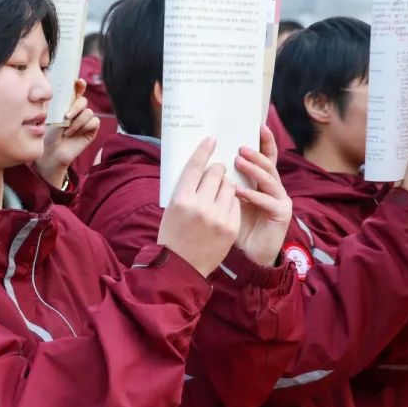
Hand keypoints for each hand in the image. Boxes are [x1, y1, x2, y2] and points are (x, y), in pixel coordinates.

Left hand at [35, 79, 99, 187]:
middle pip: (83, 100)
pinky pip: (94, 122)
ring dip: (77, 121)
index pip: (76, 90)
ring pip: (88, 112)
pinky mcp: (91, 130)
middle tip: (66, 116)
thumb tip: (63, 93)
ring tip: (66, 131)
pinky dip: (84, 127)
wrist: (50, 152)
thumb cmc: (47, 134)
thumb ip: (58, 104)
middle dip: (75, 107)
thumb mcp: (50, 116)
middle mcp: (77, 110)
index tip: (78, 82)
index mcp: (67, 104)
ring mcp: (85, 120)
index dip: (79, 85)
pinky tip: (74, 134)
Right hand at [158, 137, 241, 276]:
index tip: (212, 139)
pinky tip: (222, 209)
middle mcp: (200, 206)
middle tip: (215, 172)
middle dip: (217, 170)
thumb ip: (186, 188)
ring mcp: (218, 217)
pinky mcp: (231, 227)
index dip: (204, 150)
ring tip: (217, 194)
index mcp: (180, 199)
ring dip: (225, 185)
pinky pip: (235, 203)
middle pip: (216, 173)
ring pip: (229, 186)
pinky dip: (230, 202)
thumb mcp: (172, 208)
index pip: (195, 167)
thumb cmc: (173, 233)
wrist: (181, 267)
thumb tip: (201, 168)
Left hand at [233, 125, 292, 266]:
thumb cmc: (235, 226)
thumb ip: (224, 183)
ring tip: (239, 161)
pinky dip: (254, 195)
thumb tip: (207, 162)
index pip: (265, 158)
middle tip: (241, 146)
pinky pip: (268, 201)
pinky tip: (240, 192)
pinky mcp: (281, 214)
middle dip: (256, 153)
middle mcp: (274, 188)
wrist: (248, 255)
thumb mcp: (227, 200)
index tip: (258, 126)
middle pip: (269, 164)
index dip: (265, 142)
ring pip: (270, 179)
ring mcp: (280, 200)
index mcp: (262, 182)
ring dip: (254, 169)